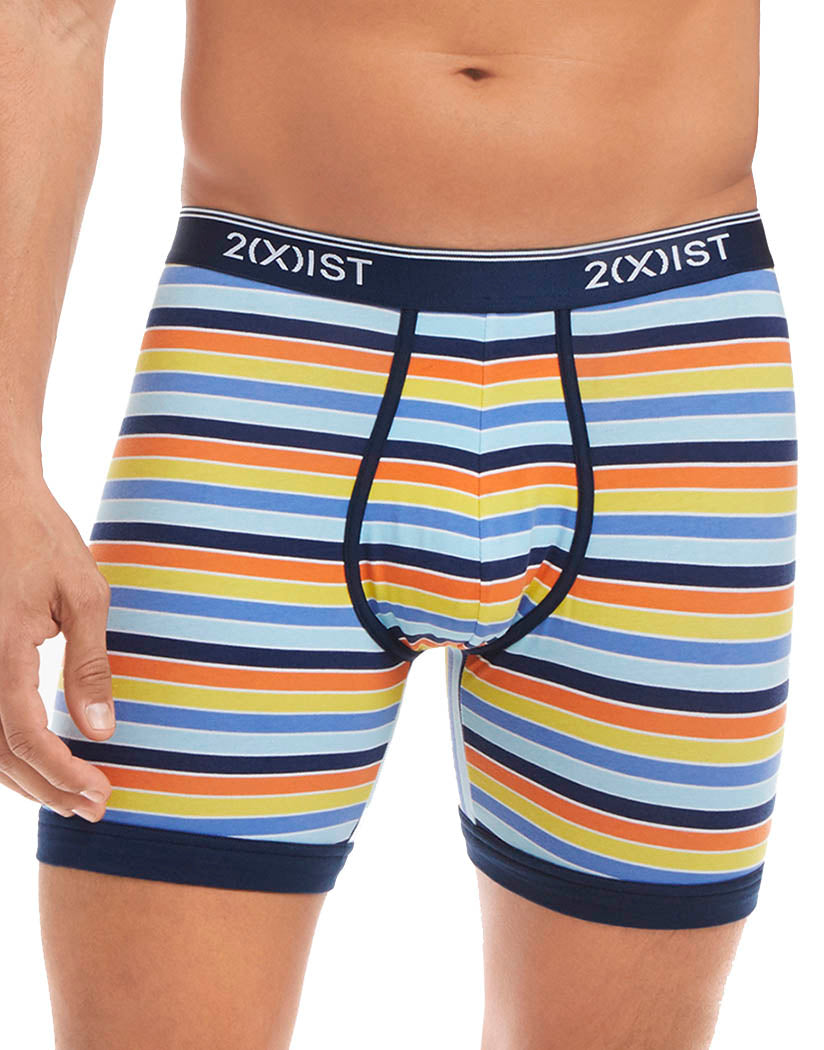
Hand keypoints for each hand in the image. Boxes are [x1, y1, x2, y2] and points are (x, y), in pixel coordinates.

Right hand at [0, 471, 114, 821]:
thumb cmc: (41, 538)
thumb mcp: (84, 594)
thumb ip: (89, 665)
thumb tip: (101, 731)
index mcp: (2, 651)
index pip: (25, 738)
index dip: (61, 775)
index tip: (100, 795)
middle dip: (46, 789)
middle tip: (92, 806)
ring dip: (21, 779)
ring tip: (68, 794)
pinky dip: (2, 751)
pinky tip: (31, 762)